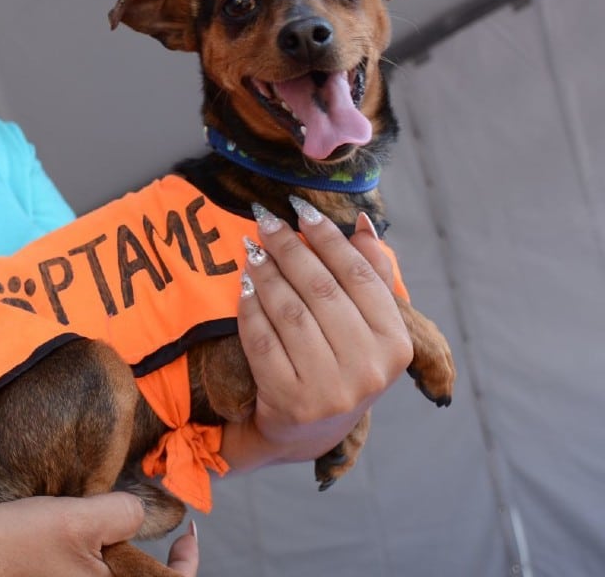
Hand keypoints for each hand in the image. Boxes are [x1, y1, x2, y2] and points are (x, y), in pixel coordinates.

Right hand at [0, 493, 196, 575]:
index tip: (187, 532)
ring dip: (120, 558)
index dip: (188, 560)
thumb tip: (140, 514)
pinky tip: (81, 539)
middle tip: (143, 526)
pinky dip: (98, 562)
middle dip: (150, 557)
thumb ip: (122, 513)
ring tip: (107, 528)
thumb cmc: (18, 545)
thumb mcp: (78, 518)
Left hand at [230, 199, 412, 466]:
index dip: (328, 238)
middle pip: (320, 290)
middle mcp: (368, 369)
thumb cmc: (343, 364)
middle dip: (289, 248)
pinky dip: (250, 308)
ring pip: (290, 312)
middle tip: (266, 221)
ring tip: (252, 248)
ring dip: (266, 273)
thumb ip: (371, 274)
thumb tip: (362, 223)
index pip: (359, 276)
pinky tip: (244, 285)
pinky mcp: (290, 401)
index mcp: (395, 344)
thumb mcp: (369, 327)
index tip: (302, 209)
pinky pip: (263, 341)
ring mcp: (329, 389)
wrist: (310, 430)